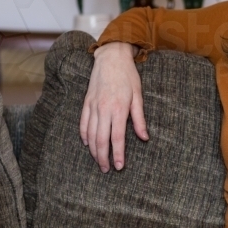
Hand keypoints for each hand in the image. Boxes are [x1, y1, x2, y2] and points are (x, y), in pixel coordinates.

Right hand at [80, 41, 147, 172]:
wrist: (111, 58)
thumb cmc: (128, 77)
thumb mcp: (138, 96)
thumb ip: (139, 119)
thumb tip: (144, 137)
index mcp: (118, 109)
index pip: (117, 138)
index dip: (118, 154)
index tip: (119, 167)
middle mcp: (103, 109)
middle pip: (101, 140)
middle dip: (103, 157)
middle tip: (107, 170)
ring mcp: (93, 106)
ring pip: (90, 134)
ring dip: (93, 150)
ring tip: (99, 161)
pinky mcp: (86, 103)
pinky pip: (83, 123)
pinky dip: (84, 136)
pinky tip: (88, 144)